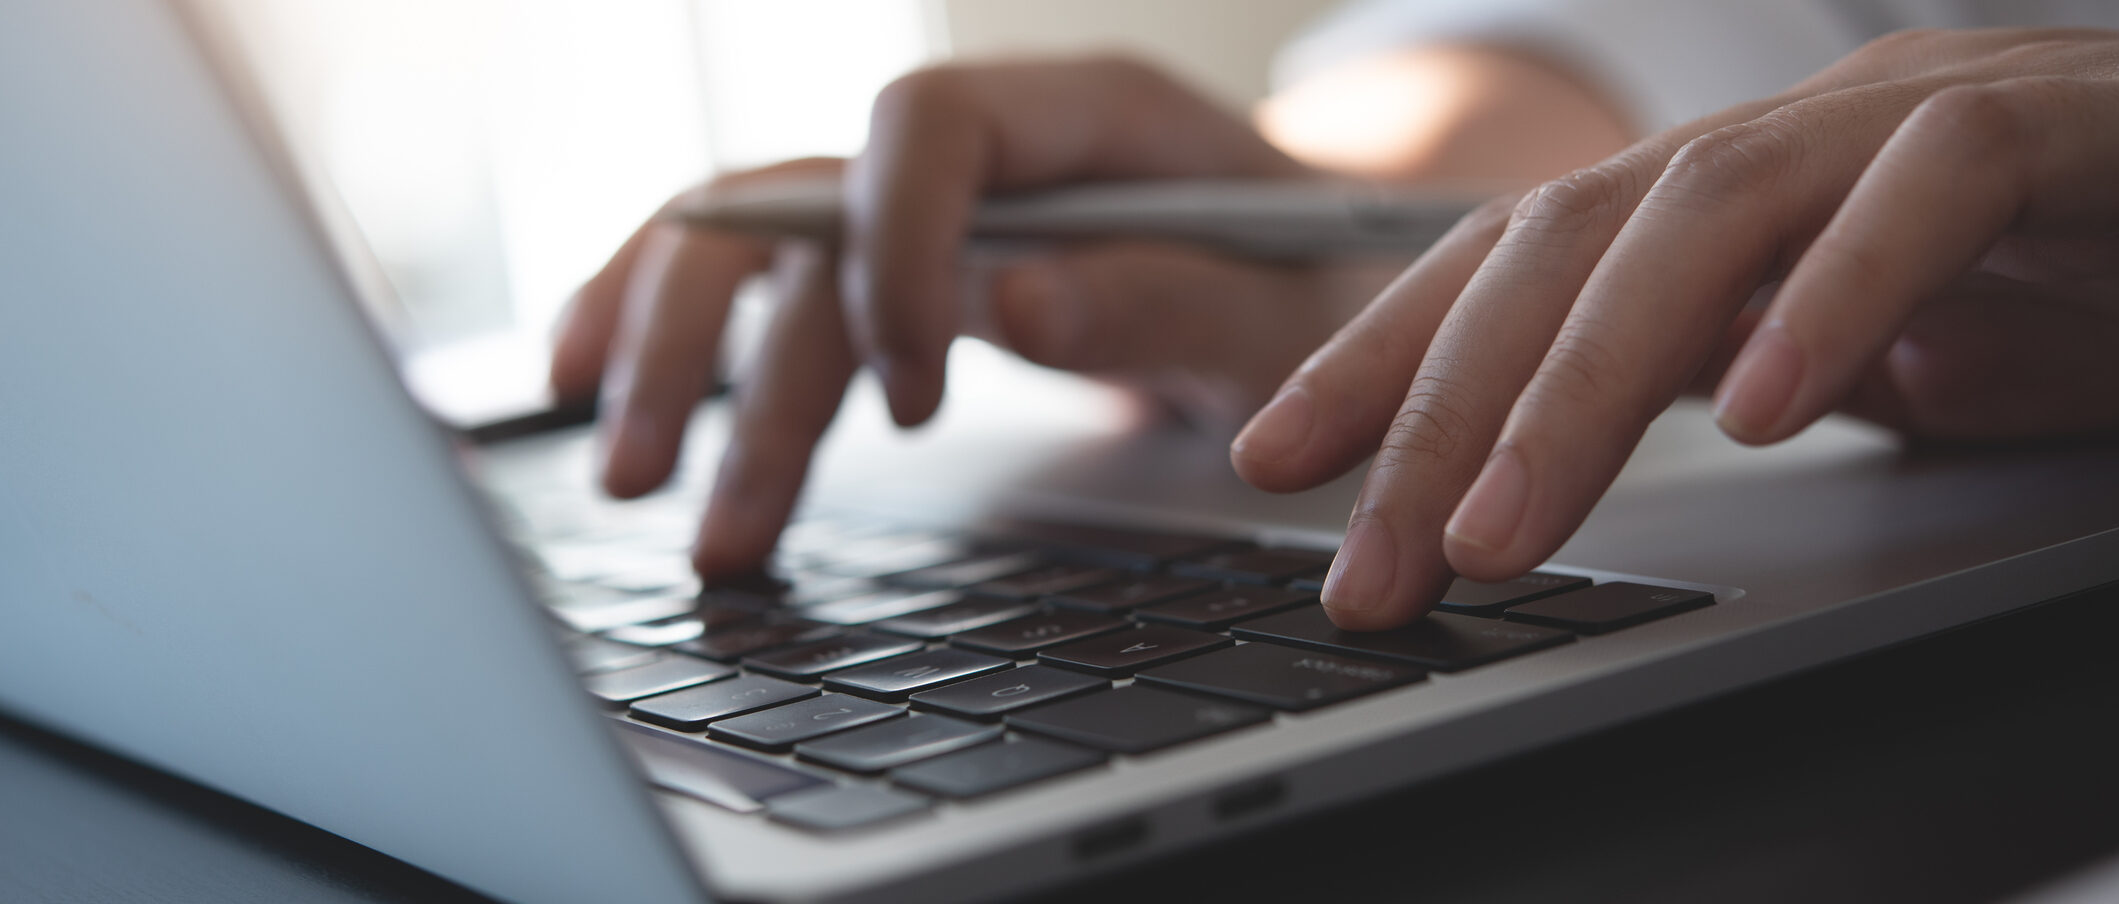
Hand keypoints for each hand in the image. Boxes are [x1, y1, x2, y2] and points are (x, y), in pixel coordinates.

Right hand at [551, 58, 1394, 578]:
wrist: (1324, 275)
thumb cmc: (1321, 283)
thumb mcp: (1284, 308)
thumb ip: (1161, 302)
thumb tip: (1014, 310)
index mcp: (1088, 116)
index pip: (926, 126)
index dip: (890, 247)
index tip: (913, 395)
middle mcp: (984, 144)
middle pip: (798, 195)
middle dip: (714, 336)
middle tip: (661, 480)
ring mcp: (930, 202)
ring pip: (755, 251)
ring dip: (679, 364)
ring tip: (637, 488)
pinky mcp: (899, 264)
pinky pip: (763, 279)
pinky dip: (676, 332)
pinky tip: (606, 395)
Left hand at [1231, 28, 2118, 629]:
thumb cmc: (2068, 279)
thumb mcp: (1853, 363)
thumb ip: (1721, 385)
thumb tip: (1556, 469)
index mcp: (1719, 198)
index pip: (1509, 265)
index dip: (1384, 357)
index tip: (1276, 462)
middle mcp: (1788, 143)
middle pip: (1561, 248)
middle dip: (1439, 411)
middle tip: (1372, 566)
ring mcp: (1911, 120)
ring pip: (1702, 219)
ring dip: (1583, 382)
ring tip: (1504, 525)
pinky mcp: (2054, 125)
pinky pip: (1930, 189)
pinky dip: (1838, 297)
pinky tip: (1768, 413)